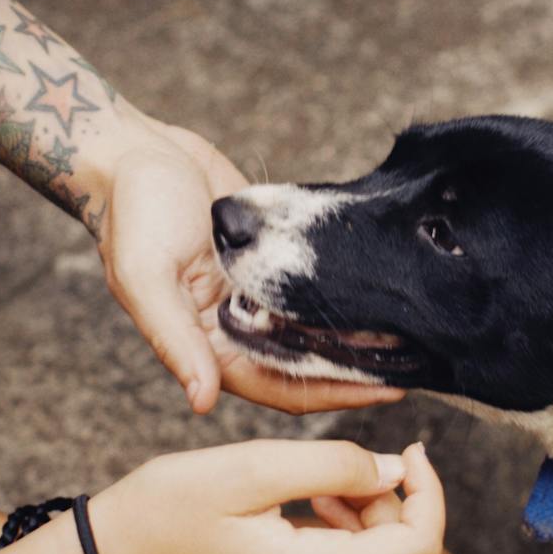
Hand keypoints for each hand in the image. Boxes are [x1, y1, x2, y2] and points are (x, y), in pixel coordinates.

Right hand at [85, 440, 444, 553]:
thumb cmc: (157, 516)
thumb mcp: (246, 467)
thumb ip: (334, 464)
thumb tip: (396, 470)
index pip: (420, 546)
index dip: (430, 492)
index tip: (413, 448)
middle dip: (392, 508)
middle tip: (342, 468)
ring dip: (368, 533)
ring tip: (319, 491)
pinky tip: (302, 522)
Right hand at [93, 114, 402, 415]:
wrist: (134, 152)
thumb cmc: (133, 211)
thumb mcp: (148, 276)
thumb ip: (175, 341)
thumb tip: (201, 401)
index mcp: (206, 345)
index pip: (281, 386)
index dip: (334, 394)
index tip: (389, 391)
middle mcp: (233, 329)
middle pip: (305, 367)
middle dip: (357, 373)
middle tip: (419, 367)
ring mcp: (251, 296)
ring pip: (312, 330)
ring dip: (355, 336)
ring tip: (413, 336)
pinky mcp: (264, 261)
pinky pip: (308, 288)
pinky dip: (339, 294)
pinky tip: (381, 290)